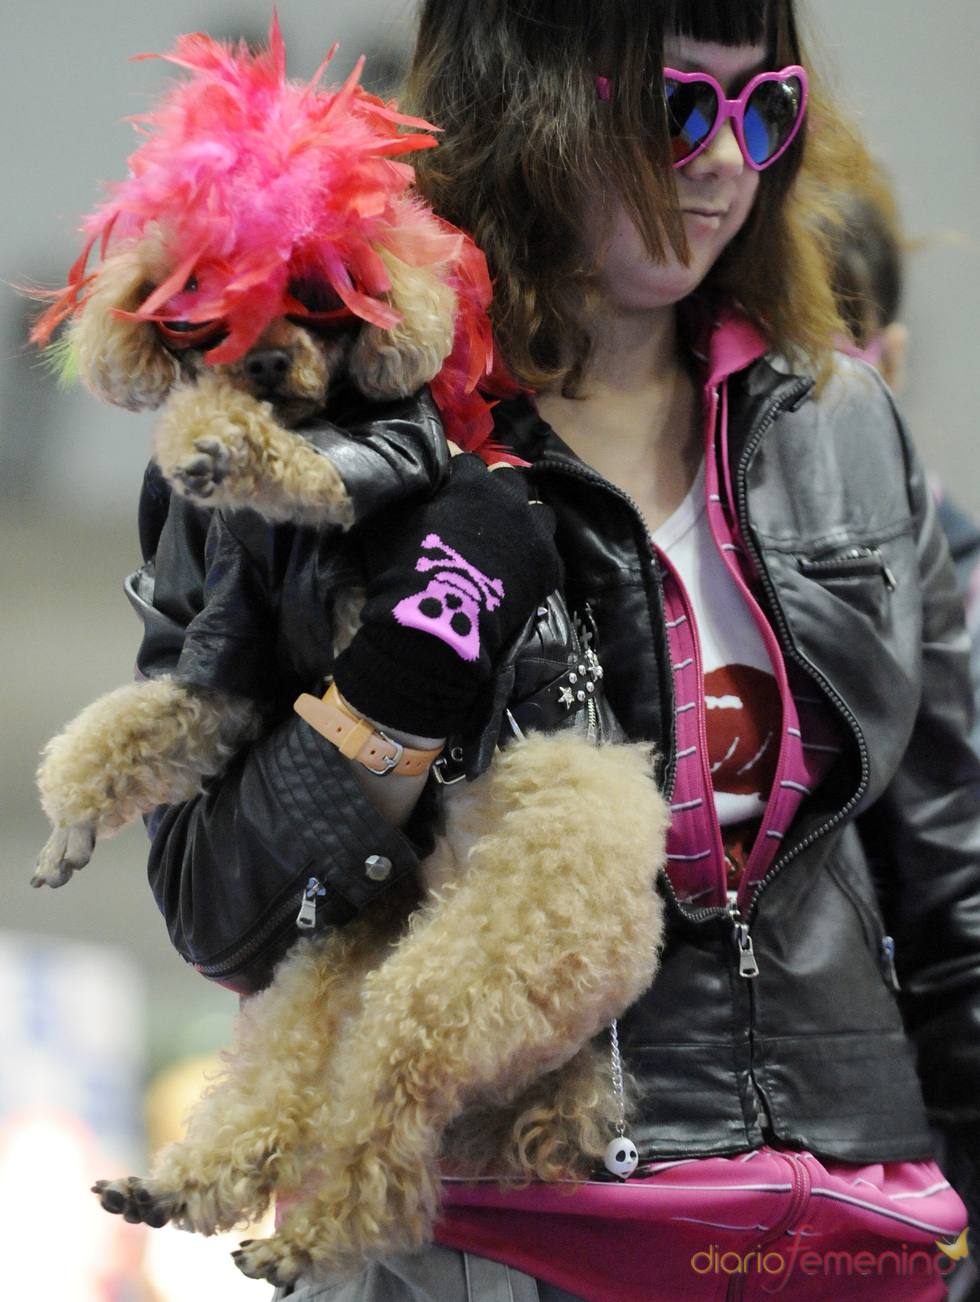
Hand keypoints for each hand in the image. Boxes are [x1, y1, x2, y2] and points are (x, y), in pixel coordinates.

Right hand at [332, 454, 561, 737]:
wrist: (436, 622)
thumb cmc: (405, 565)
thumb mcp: (390, 520)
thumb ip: (407, 492)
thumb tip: (407, 480)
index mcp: (471, 480)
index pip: (466, 461)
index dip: (455, 476)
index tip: (447, 489)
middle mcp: (510, 497)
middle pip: (509, 479)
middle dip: (495, 491)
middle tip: (478, 514)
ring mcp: (534, 532)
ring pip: (538, 513)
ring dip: (523, 521)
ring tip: (507, 541)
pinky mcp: (548, 566)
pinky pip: (547, 553)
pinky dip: (533, 559)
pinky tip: (517, 572)